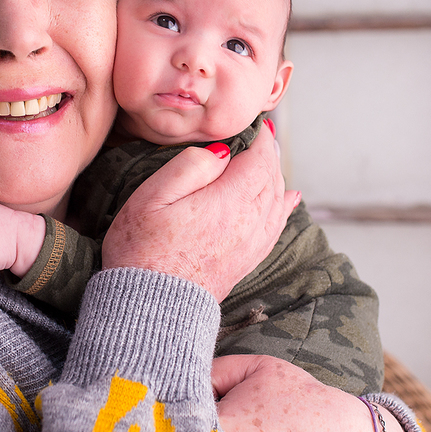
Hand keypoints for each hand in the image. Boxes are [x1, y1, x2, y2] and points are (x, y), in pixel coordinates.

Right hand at [101, 124, 299, 301]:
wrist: (152, 308)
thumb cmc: (142, 251)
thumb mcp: (152, 197)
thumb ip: (189, 167)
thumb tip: (222, 151)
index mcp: (230, 201)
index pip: (259, 159)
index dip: (260, 137)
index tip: (255, 123)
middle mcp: (249, 222)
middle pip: (272, 178)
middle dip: (269, 154)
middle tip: (259, 136)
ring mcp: (250, 244)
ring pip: (277, 200)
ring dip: (276, 176)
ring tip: (269, 159)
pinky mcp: (246, 262)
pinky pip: (275, 226)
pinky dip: (284, 207)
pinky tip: (288, 199)